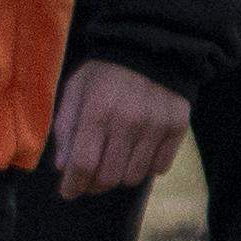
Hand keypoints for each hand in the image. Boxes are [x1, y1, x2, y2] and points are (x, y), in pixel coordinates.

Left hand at [50, 57, 190, 197]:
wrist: (153, 48)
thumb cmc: (105, 72)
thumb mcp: (75, 90)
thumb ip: (65, 128)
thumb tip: (62, 167)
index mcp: (98, 111)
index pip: (83, 163)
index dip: (73, 185)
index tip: (68, 192)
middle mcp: (129, 121)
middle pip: (109, 176)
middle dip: (93, 185)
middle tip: (88, 181)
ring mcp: (156, 126)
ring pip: (135, 176)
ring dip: (119, 177)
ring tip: (112, 163)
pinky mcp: (178, 127)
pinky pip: (160, 167)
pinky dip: (145, 168)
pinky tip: (137, 153)